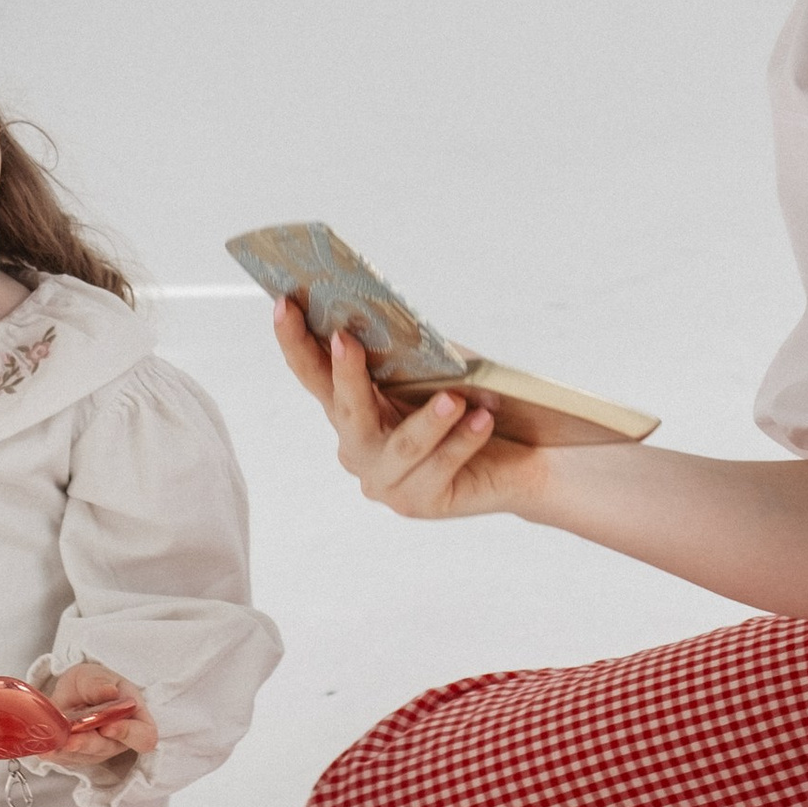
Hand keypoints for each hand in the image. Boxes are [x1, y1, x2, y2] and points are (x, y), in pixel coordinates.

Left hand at [41, 660, 157, 764]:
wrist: (74, 692)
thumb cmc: (94, 683)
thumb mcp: (95, 674)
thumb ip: (99, 683)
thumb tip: (108, 692)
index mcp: (135, 718)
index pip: (144, 736)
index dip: (129, 735)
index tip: (109, 726)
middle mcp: (118, 740)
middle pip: (108, 749)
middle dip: (88, 744)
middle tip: (72, 739)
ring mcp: (96, 751)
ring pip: (84, 757)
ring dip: (67, 751)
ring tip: (52, 744)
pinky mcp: (75, 757)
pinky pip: (65, 759)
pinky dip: (54, 753)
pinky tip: (44, 748)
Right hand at [272, 302, 545, 523]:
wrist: (523, 458)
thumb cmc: (474, 403)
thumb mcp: (438, 369)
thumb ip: (410, 352)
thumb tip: (389, 319)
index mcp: (352, 410)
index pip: (315, 374)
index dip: (296, 340)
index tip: (284, 303)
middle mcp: (358, 448)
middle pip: (344, 410)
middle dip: (345, 373)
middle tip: (347, 339)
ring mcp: (385, 481)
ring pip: (400, 447)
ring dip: (426, 421)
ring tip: (453, 398)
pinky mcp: (419, 503)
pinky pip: (439, 467)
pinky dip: (462, 441)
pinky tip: (482, 419)